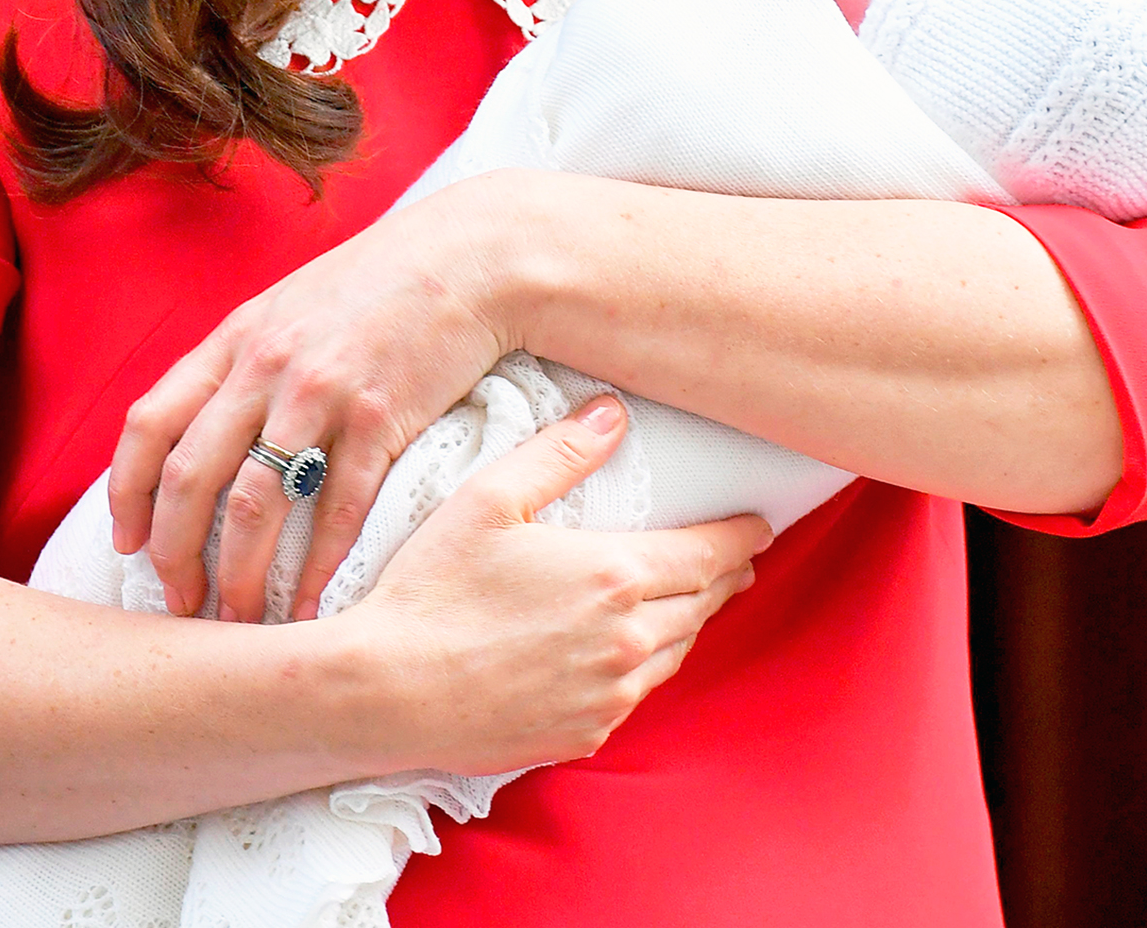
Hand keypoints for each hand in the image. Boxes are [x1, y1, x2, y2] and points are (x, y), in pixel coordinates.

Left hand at [109, 174, 525, 622]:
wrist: (471, 258)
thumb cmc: (381, 284)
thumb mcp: (292, 306)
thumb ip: (245, 361)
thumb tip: (205, 428)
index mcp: (236, 338)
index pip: (150, 425)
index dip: (127, 494)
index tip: (128, 545)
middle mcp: (266, 366)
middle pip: (191, 478)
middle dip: (175, 556)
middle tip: (182, 605)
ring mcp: (320, 392)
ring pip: (255, 504)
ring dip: (241, 576)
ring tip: (242, 621)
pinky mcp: (380, 416)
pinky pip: (337, 507)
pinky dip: (320, 565)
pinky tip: (314, 603)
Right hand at [345, 394, 771, 774]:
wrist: (387, 690)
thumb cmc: (433, 589)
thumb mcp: (490, 498)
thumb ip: (560, 453)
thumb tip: (613, 412)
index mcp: (614, 575)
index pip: (707, 553)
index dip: (740, 537)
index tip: (760, 525)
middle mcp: (627, 639)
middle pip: (702, 603)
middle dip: (724, 575)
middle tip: (735, 558)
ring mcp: (609, 695)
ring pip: (675, 652)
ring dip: (690, 620)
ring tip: (692, 598)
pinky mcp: (584, 734)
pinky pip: (637, 695)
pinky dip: (647, 666)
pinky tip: (632, 652)